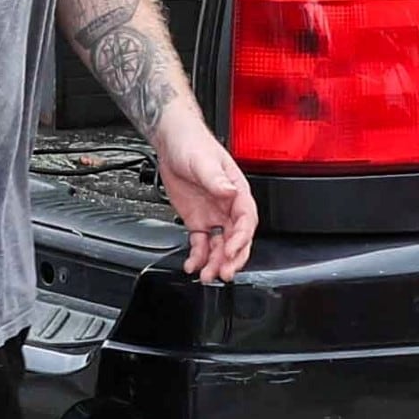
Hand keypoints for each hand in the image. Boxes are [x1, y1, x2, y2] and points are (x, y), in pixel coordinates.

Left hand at [149, 102, 256, 283]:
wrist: (172, 142)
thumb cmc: (193, 144)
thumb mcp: (204, 160)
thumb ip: (217, 179)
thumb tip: (229, 192)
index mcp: (237, 192)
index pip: (246, 220)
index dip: (241, 238)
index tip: (231, 251)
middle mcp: (228, 207)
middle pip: (236, 239)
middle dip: (232, 258)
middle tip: (224, 273)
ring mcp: (213, 215)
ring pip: (220, 246)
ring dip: (215, 262)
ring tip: (207, 275)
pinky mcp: (198, 221)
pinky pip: (201, 244)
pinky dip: (198, 257)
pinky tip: (192, 265)